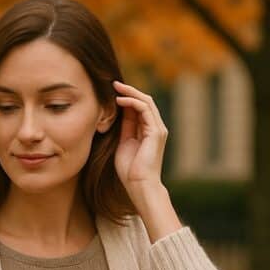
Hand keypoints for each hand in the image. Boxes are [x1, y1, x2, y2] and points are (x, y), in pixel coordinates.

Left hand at [112, 80, 168, 197]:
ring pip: (146, 102)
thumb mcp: (124, 144)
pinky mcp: (156, 132)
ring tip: (115, 88)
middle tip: (113, 83)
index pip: (139, 108)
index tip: (111, 92)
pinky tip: (120, 101)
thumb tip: (118, 113)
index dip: (126, 98)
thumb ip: (124, 129)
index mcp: (148, 131)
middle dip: (129, 91)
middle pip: (144, 101)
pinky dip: (132, 102)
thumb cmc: (130, 171)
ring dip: (130, 92)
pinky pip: (145, 109)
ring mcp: (158, 129)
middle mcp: (156, 128)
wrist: (140, 186)